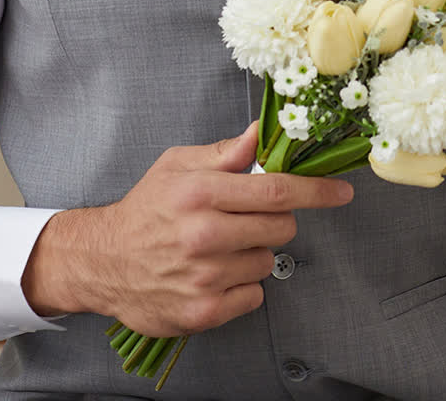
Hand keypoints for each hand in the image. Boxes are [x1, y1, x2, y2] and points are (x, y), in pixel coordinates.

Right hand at [21, 121, 353, 335]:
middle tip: (244, 218)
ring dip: (252, 253)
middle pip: (281, 228)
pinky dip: (241, 285)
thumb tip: (261, 134)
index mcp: (199, 192)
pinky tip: (213, 274)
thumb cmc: (145, 209)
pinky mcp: (204, 311)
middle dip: (274, 220)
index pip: (275, 190)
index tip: (341, 191)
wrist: (104, 260)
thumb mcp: (177, 165)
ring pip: (268, 261)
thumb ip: (224, 152)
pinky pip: (254, 295)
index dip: (315, 190)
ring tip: (218, 247)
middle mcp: (203, 234)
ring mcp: (204, 276)